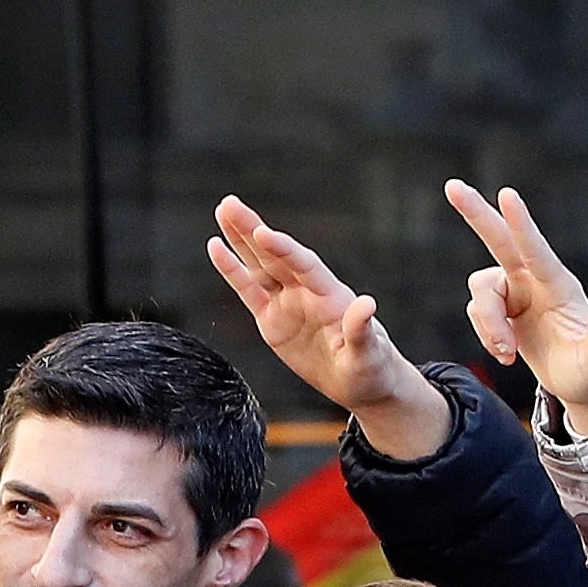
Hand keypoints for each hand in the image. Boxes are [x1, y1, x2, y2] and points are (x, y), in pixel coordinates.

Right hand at [208, 196, 448, 462]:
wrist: (361, 382)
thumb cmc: (371, 367)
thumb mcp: (368, 353)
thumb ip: (361, 329)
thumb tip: (365, 305)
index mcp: (330, 296)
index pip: (303, 265)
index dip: (283, 249)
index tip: (261, 233)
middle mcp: (306, 292)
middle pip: (276, 255)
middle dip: (253, 229)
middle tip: (230, 204)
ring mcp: (287, 302)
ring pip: (259, 265)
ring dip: (241, 239)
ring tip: (223, 211)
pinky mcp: (272, 319)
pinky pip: (248, 290)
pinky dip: (232, 270)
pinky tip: (217, 247)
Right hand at [445, 183, 587, 436]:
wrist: (580, 382)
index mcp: (559, 286)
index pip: (535, 251)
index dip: (521, 224)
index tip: (506, 194)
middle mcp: (535, 281)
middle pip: (500, 241)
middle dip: (476, 214)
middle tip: (452, 186)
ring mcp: (517, 292)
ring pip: (481, 294)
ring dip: (487, 325)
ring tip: (507, 353)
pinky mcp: (502, 307)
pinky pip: (477, 312)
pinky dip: (486, 336)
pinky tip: (507, 355)